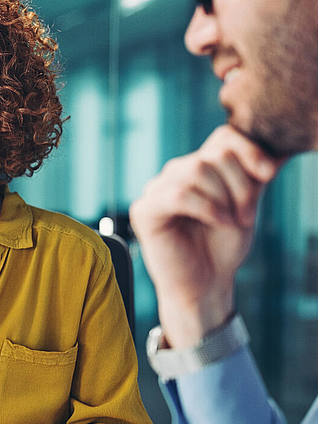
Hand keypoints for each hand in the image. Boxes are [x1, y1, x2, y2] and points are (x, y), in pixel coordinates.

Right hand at [129, 126, 282, 346]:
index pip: (222, 138)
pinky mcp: (144, 211)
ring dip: (223, 198)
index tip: (269, 175)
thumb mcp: (245, 203)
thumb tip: (278, 150)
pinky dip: (207, 207)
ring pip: (196, 171)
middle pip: (212, 156)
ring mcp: (155, 190)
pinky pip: (179, 194)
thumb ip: (253, 175)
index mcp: (196, 167)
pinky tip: (219, 222)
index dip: (249, 150)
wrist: (205, 285)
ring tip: (232, 221)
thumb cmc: (223, 247)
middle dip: (239, 185)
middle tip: (247, 215)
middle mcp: (173, 174)